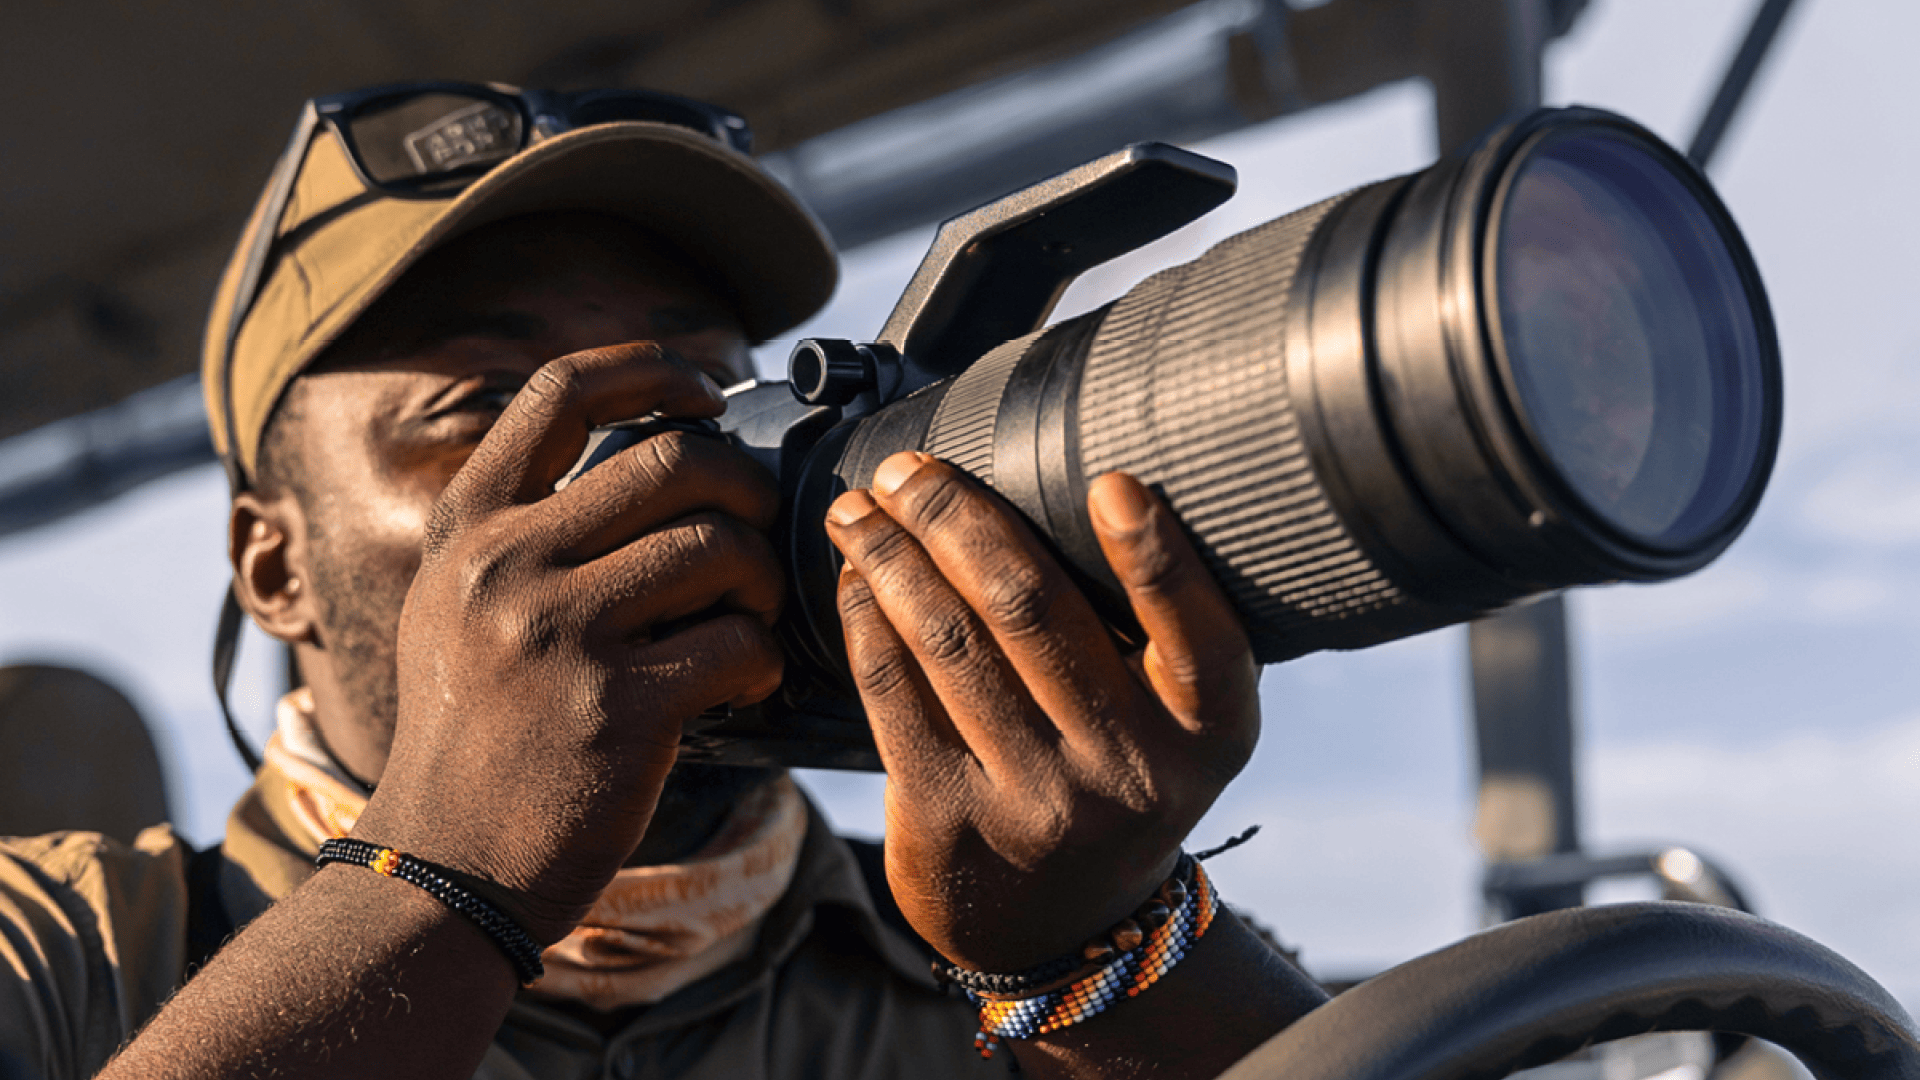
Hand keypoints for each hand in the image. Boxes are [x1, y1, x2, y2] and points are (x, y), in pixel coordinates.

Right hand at [351, 344, 785, 943]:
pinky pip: (738, 644)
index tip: (710, 391)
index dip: (654, 370)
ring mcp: (558, 635)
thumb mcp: (457, 609)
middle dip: (744, 488)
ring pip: (719, 547)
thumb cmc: (471, 738)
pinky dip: (763, 661)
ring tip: (750, 619)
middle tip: (756, 535)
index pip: (562, 391)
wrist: (442, 869)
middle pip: (675, 459)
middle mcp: (506, 565)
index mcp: (469, 528)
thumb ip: (525, 533)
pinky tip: (745, 686)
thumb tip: (650, 458)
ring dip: (762, 580)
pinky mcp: (616, 709)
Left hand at [825, 452, 1258, 971]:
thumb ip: (1161, 632)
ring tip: (859, 509)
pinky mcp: (951, 819)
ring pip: (950, 643)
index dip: (1159, 560)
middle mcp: (1127, 768)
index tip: (1115, 484)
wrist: (1064, 922)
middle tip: (909, 469)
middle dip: (958, 521)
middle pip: (1034, 613)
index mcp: (1206, 731)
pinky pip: (894, 695)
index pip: (1200, 639)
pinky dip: (866, 623)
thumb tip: (1084, 486)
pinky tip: (852, 579)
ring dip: (892, 558)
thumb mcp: (1179, 721)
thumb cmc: (1120, 772)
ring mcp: (1036, 800)